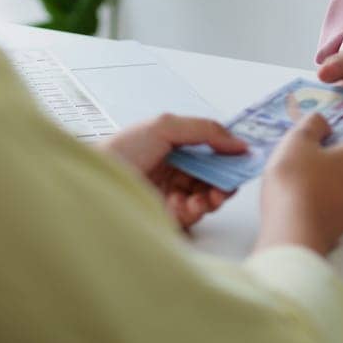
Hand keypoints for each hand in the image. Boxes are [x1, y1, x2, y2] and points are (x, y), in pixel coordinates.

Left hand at [101, 114, 247, 229]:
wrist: (97, 181)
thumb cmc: (121, 151)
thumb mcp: (165, 126)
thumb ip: (204, 130)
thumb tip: (237, 141)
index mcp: (175, 146)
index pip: (212, 151)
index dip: (229, 155)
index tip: (244, 159)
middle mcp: (175, 170)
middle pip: (213, 176)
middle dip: (224, 180)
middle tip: (228, 183)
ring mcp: (172, 194)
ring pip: (207, 197)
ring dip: (212, 197)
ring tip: (207, 196)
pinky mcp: (167, 217)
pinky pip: (193, 215)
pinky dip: (195, 210)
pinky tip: (186, 204)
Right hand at [256, 112, 342, 255]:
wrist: (292, 234)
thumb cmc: (297, 179)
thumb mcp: (299, 139)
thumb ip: (313, 123)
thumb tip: (323, 123)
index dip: (327, 138)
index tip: (306, 142)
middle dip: (322, 162)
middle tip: (296, 161)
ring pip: (335, 189)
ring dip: (318, 184)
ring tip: (290, 184)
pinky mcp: (339, 232)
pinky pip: (327, 210)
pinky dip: (314, 205)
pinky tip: (294, 205)